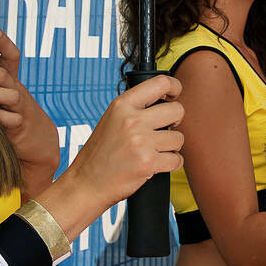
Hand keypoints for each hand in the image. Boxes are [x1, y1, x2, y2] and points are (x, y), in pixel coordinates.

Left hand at [0, 25, 58, 185]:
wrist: (40, 143)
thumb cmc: (14, 112)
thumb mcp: (4, 89)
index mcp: (11, 81)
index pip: (11, 57)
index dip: (3, 41)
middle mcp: (16, 91)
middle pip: (3, 75)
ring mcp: (19, 109)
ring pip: (8, 96)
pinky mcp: (19, 127)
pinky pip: (9, 120)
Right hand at [68, 75, 184, 211]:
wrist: (86, 183)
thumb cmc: (99, 154)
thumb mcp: (111, 120)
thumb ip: (134, 109)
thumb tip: (165, 100)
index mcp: (122, 105)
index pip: (160, 83)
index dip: (174, 86)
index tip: (175, 93)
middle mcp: (131, 120)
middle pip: (177, 111)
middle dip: (176, 122)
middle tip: (165, 130)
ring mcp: (141, 141)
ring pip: (179, 138)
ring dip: (171, 147)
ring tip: (154, 151)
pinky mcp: (148, 162)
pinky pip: (177, 159)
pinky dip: (171, 164)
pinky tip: (156, 164)